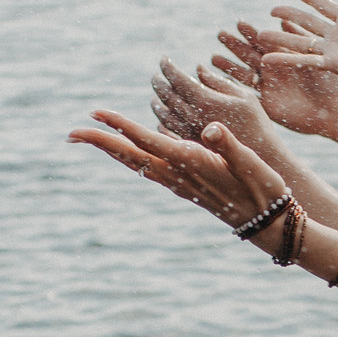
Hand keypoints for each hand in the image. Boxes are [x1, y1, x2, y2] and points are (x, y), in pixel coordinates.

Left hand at [69, 110, 286, 231]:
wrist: (267, 223)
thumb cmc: (263, 189)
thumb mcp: (251, 163)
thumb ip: (229, 145)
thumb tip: (211, 129)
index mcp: (190, 162)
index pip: (147, 140)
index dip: (120, 126)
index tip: (94, 113)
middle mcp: (178, 175)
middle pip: (130, 156)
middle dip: (100, 143)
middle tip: (70, 133)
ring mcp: (178, 183)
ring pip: (136, 164)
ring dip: (111, 150)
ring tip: (89, 139)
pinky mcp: (184, 187)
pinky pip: (148, 169)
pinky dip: (130, 158)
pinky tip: (126, 153)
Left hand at [152, 57, 274, 151]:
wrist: (261, 161)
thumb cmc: (257, 126)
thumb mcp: (244, 98)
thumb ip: (218, 82)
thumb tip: (198, 69)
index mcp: (205, 102)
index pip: (177, 79)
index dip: (168, 66)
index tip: (164, 58)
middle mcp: (192, 119)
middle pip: (167, 97)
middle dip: (160, 82)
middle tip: (158, 76)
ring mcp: (189, 136)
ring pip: (164, 116)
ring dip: (158, 103)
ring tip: (157, 96)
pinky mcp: (191, 150)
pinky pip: (169, 133)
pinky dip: (163, 122)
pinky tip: (164, 119)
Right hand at [213, 23, 337, 136]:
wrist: (334, 111)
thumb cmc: (331, 82)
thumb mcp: (315, 56)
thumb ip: (299, 39)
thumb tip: (285, 20)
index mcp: (285, 56)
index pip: (264, 41)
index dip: (251, 33)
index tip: (239, 22)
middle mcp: (274, 70)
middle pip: (249, 55)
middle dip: (235, 45)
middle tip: (220, 34)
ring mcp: (268, 87)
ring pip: (244, 74)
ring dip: (229, 66)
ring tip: (213, 57)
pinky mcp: (267, 104)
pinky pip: (247, 95)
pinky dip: (233, 89)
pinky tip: (221, 82)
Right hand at [258, 0, 337, 100]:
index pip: (325, 5)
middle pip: (307, 21)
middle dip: (289, 15)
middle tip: (272, 9)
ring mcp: (334, 49)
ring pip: (301, 40)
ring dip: (281, 38)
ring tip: (260, 35)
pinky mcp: (333, 64)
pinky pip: (306, 60)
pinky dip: (287, 59)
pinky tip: (268, 58)